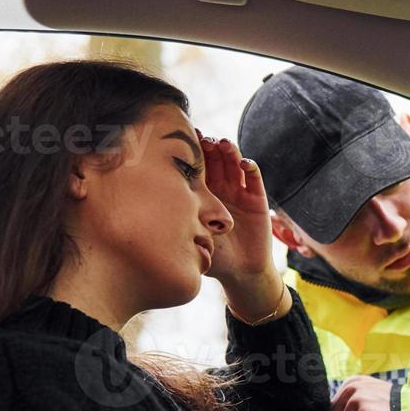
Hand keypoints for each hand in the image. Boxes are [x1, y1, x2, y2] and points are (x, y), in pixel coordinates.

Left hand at [198, 131, 279, 314]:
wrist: (241, 272)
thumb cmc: (214, 257)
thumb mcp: (194, 236)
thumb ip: (182, 222)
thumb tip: (152, 210)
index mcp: (204, 195)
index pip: (198, 168)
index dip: (193, 153)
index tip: (183, 140)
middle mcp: (221, 189)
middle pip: (216, 160)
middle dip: (210, 148)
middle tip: (203, 139)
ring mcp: (239, 192)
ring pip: (234, 165)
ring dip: (230, 152)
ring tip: (223, 144)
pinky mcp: (257, 199)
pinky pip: (254, 179)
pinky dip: (250, 168)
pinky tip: (243, 163)